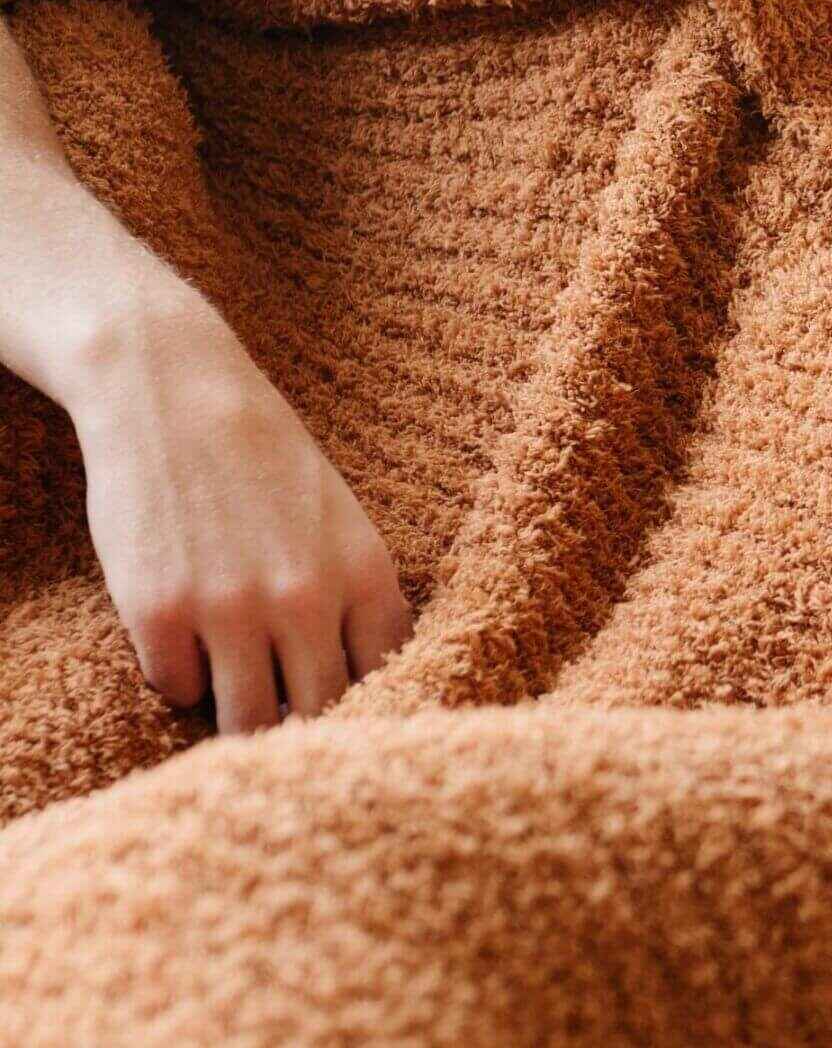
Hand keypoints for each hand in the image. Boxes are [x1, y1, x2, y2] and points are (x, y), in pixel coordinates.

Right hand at [67, 290, 413, 735]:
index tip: (348, 709)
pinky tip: (181, 633)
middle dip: (303, 723)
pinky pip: (177, 690)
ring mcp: (229, 610)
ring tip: (231, 677)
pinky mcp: (159, 614)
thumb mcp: (339, 520)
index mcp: (363, 572)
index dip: (368, 704)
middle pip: (320, 714)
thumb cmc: (265, 460)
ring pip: (246, 723)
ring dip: (238, 711)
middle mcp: (304, 599)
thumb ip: (353, 597)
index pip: (387, 678)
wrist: (178, 394)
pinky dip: (179, 675)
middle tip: (283, 706)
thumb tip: (359, 685)